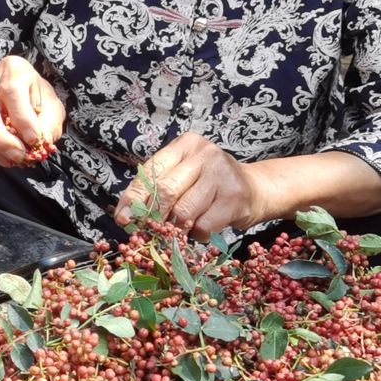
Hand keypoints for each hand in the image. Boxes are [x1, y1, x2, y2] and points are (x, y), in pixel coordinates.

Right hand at [0, 56, 64, 168]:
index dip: (22, 118)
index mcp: (13, 69)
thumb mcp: (51, 105)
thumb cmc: (37, 98)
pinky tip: (6, 158)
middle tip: (20, 155)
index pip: (11, 91)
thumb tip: (42, 141)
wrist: (15, 95)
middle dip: (1, 137)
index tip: (34, 139)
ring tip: (14, 159)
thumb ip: (50, 122)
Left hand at [114, 133, 270, 239]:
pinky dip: (198, 234)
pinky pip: (203, 225)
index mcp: (184, 146)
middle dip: (153, 216)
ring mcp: (221, 174)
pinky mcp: (234, 197)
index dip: (134, 197)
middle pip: (166, 191)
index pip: (151, 172)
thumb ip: (159, 188)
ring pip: (184, 212)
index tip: (123, 218)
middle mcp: (203, 154)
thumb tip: (127, 215)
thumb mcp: (184, 176)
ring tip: (181, 229)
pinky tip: (204, 228)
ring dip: (177, 229)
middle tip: (150, 231)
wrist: (257, 188)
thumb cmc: (211, 185)